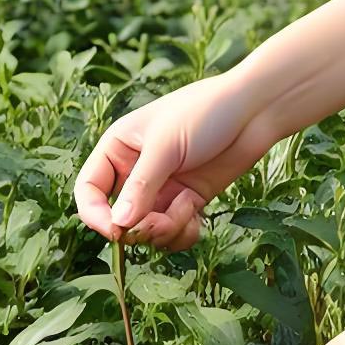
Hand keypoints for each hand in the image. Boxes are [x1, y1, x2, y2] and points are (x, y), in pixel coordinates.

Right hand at [74, 72, 273, 250]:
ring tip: (187, 209)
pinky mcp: (188, 201)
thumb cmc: (206, 112)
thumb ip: (141, 186)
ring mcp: (163, 188)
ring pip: (147, 232)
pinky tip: (199, 216)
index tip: (116, 231)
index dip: (95, 215)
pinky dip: (184, 233)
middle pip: (119, 219)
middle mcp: (136, 171)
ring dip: (165, 231)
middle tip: (162, 223)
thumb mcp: (167, 145)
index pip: (89, 190)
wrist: (254, 110)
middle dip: (140, 227)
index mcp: (119, 148)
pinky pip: (174, 234)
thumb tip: (119, 226)